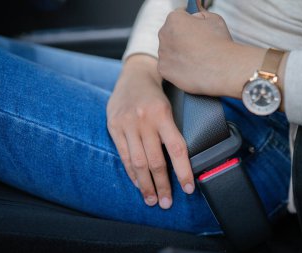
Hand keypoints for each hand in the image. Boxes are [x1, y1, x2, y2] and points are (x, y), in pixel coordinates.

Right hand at [106, 55, 194, 208]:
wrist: (134, 75)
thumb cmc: (157, 94)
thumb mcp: (169, 106)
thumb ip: (172, 131)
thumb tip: (182, 162)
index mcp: (162, 114)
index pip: (177, 148)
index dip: (183, 171)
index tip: (188, 189)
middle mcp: (143, 120)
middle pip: (155, 160)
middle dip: (162, 185)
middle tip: (167, 203)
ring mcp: (126, 124)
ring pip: (137, 162)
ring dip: (145, 184)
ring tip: (152, 200)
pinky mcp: (113, 126)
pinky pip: (123, 155)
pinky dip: (131, 173)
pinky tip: (138, 184)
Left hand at [158, 8, 233, 95]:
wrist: (222, 69)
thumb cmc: (220, 45)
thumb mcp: (213, 19)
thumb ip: (200, 16)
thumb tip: (195, 18)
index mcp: (174, 19)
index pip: (178, 16)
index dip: (188, 22)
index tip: (193, 28)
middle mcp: (164, 35)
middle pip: (170, 34)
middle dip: (181, 38)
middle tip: (197, 46)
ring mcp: (163, 54)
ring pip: (169, 52)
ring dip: (179, 54)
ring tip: (196, 59)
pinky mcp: (164, 70)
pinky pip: (169, 67)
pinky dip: (177, 68)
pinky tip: (191, 68)